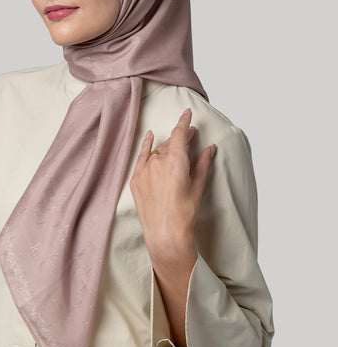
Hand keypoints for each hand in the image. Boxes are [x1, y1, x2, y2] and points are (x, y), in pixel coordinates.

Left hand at [130, 108, 216, 270]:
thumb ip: (202, 164)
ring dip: (167, 146)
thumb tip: (209, 148)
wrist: (165, 233)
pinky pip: (141, 157)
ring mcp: (145, 170)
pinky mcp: (136, 179)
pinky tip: (149, 137)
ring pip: (157, 151)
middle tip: (191, 136)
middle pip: (170, 143)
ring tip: (176, 146)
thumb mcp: (198, 187)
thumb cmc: (184, 212)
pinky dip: (146, 146)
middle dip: (181, 138)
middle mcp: (158, 162)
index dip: (184, 122)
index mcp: (175, 161)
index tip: (188, 113)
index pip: (180, 134)